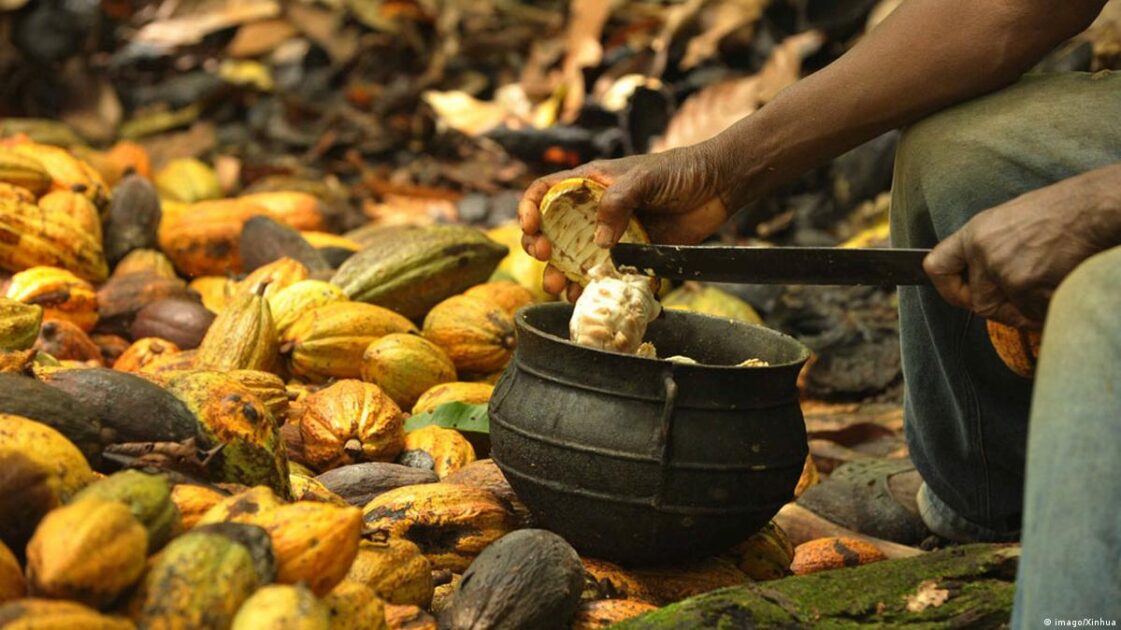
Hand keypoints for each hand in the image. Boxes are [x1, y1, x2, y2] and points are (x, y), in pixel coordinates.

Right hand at [518, 145, 728, 300]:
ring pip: (575, 259)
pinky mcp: (633, 255)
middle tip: (546, 259)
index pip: (545, 192)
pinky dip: (597, 287)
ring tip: (561, 288)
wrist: (718, 186)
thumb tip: (599, 242)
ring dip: (563, 275)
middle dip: (541, 248)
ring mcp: (613, 234)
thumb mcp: (643, 178)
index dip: (529, 208)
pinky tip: (590, 295)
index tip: (530, 226)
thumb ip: (617, 203)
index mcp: (589, 184)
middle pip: (552, 231)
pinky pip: (608, 274)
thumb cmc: (680, 171)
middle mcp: (594, 211)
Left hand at [924, 167, 1120, 327]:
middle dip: (1003, 309)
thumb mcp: (1013, 222)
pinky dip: (1050, 308)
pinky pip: (1033, 314)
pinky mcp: (1025, 284)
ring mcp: (1002, 268)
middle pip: (978, 304)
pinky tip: (1063, 281)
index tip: (959, 295)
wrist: (1098, 207)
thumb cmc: (1066, 213)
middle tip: (1027, 296)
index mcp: (977, 233)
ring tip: (1052, 278)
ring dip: (1031, 308)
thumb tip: (986, 281)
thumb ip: (993, 250)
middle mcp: (982, 250)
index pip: (936, 267)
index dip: (948, 288)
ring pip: (1010, 312)